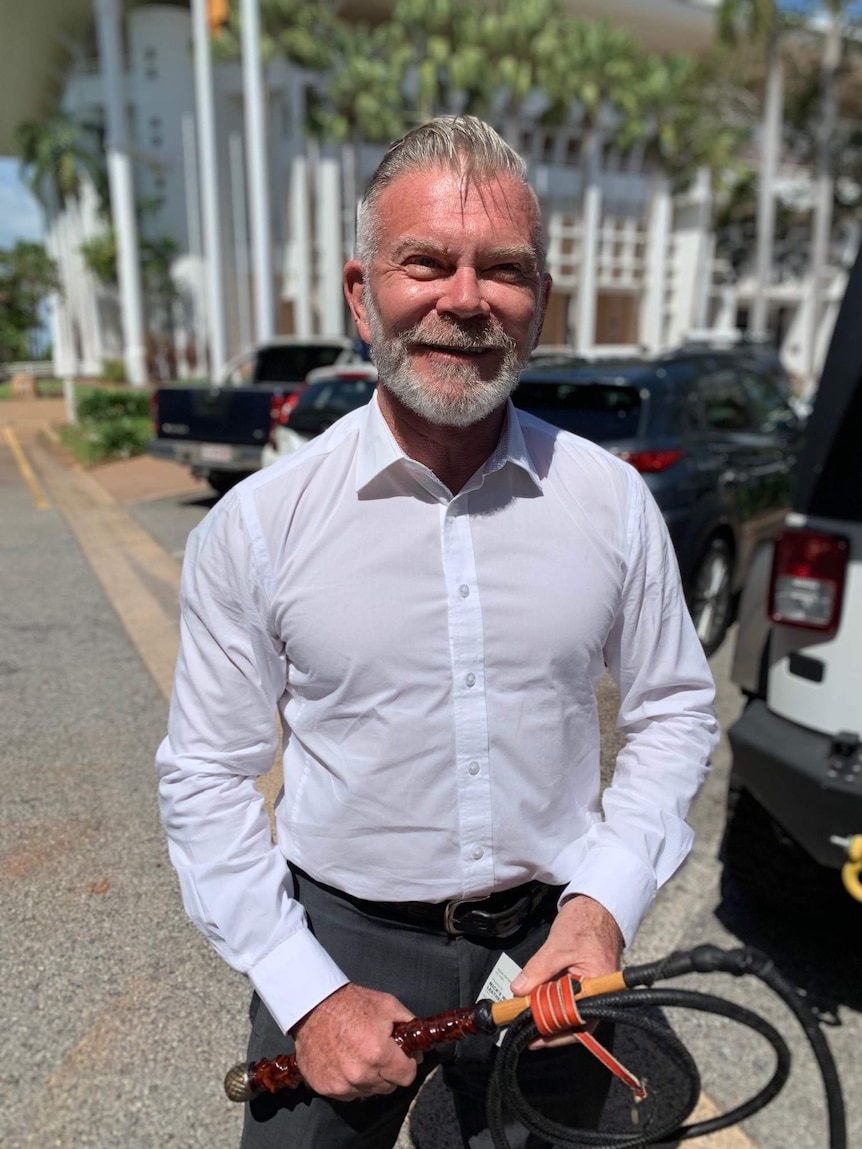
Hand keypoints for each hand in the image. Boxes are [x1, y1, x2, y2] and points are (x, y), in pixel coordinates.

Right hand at [291, 983, 420, 1099]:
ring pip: (367, 1091)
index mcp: (379, 1054)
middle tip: (377, 1052)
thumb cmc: (350, 1004)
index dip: (407, 1064)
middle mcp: (360, 1074)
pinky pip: (347, 1093)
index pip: (407, 1077)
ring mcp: (341, 1084)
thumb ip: (409, 1025)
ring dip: (368, 1078)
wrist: (312, 1006)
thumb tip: (419, 1046)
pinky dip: (348, 1082)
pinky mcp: (324, 1088)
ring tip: (358, 1054)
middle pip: (388, 1087)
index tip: (401, 1057)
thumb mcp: (388, 1005)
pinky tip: (343, 1061)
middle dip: (388, 1072)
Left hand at [509, 894, 622, 1048]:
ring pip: (570, 1012)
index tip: (531, 1036)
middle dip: (548, 1025)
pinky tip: (537, 1001)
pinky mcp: (587, 984)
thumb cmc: (584, 922)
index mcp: (599, 987)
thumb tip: (518, 991)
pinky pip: (570, 999)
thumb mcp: (557, 946)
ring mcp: (594, 990)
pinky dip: (553, 1001)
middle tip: (524, 1029)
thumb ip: (537, 970)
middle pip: (573, 1022)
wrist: (596, 905)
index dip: (552, 1031)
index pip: (576, 1022)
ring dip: (549, 1013)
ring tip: (526, 1016)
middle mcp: (601, 994)